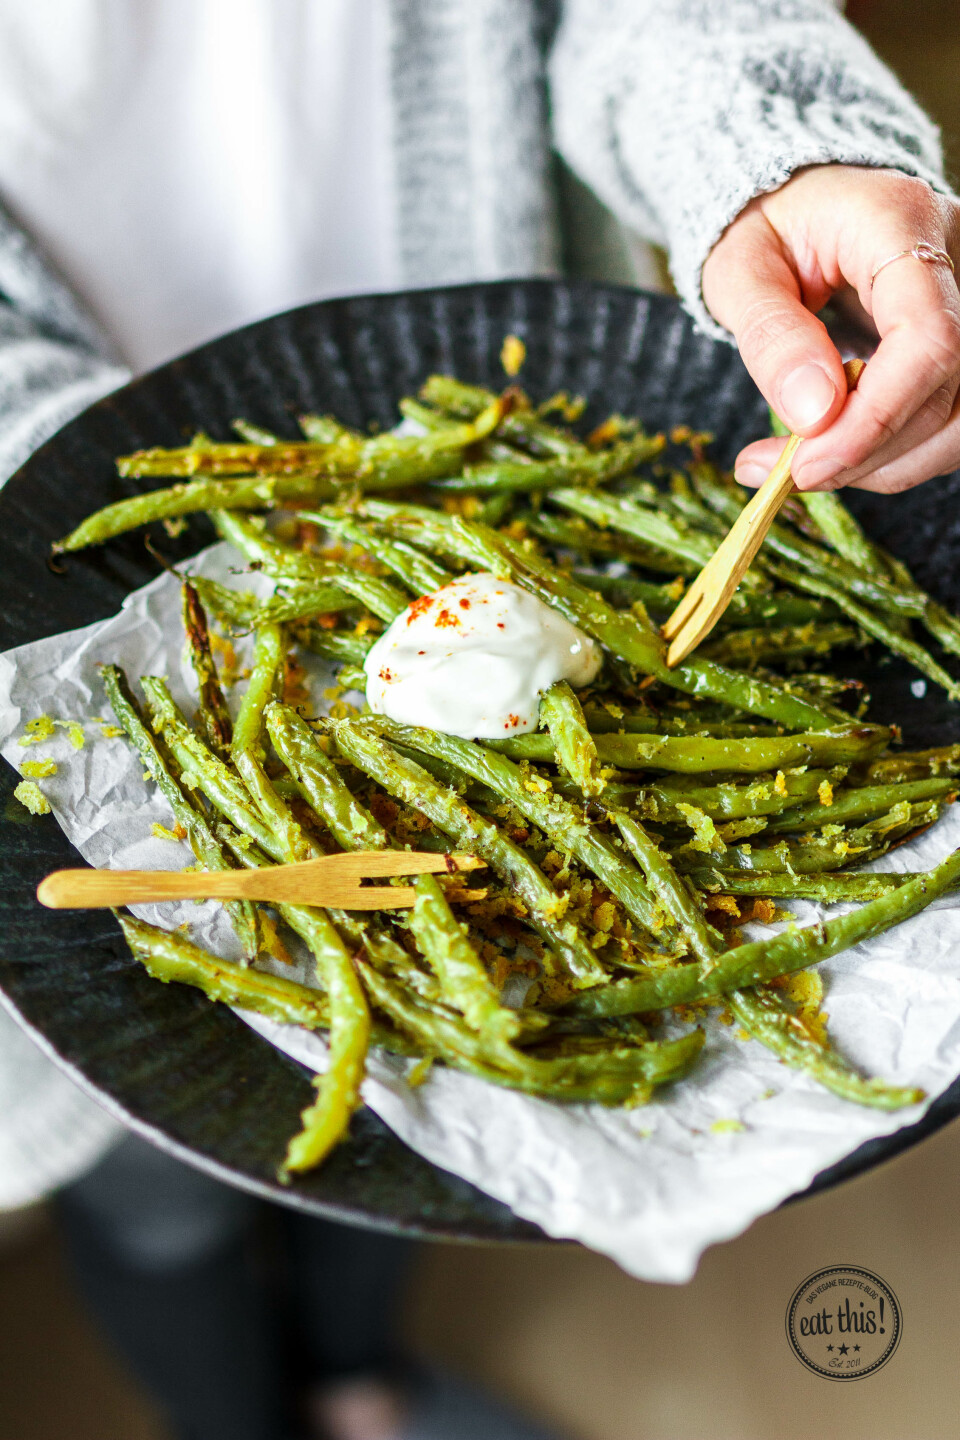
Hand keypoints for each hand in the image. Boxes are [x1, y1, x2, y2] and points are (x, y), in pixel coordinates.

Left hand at [701, 165, 959, 493]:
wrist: (797, 204)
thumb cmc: (766, 226)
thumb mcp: (739, 268)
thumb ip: (773, 335)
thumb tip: (813, 414)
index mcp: (899, 222)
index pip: (928, 337)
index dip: (875, 417)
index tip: (807, 464)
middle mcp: (956, 257)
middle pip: (950, 387)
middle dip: (867, 452)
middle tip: (787, 475)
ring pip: (959, 418)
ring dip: (883, 465)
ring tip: (798, 469)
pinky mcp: (957, 342)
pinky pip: (947, 419)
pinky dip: (891, 454)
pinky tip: (831, 455)